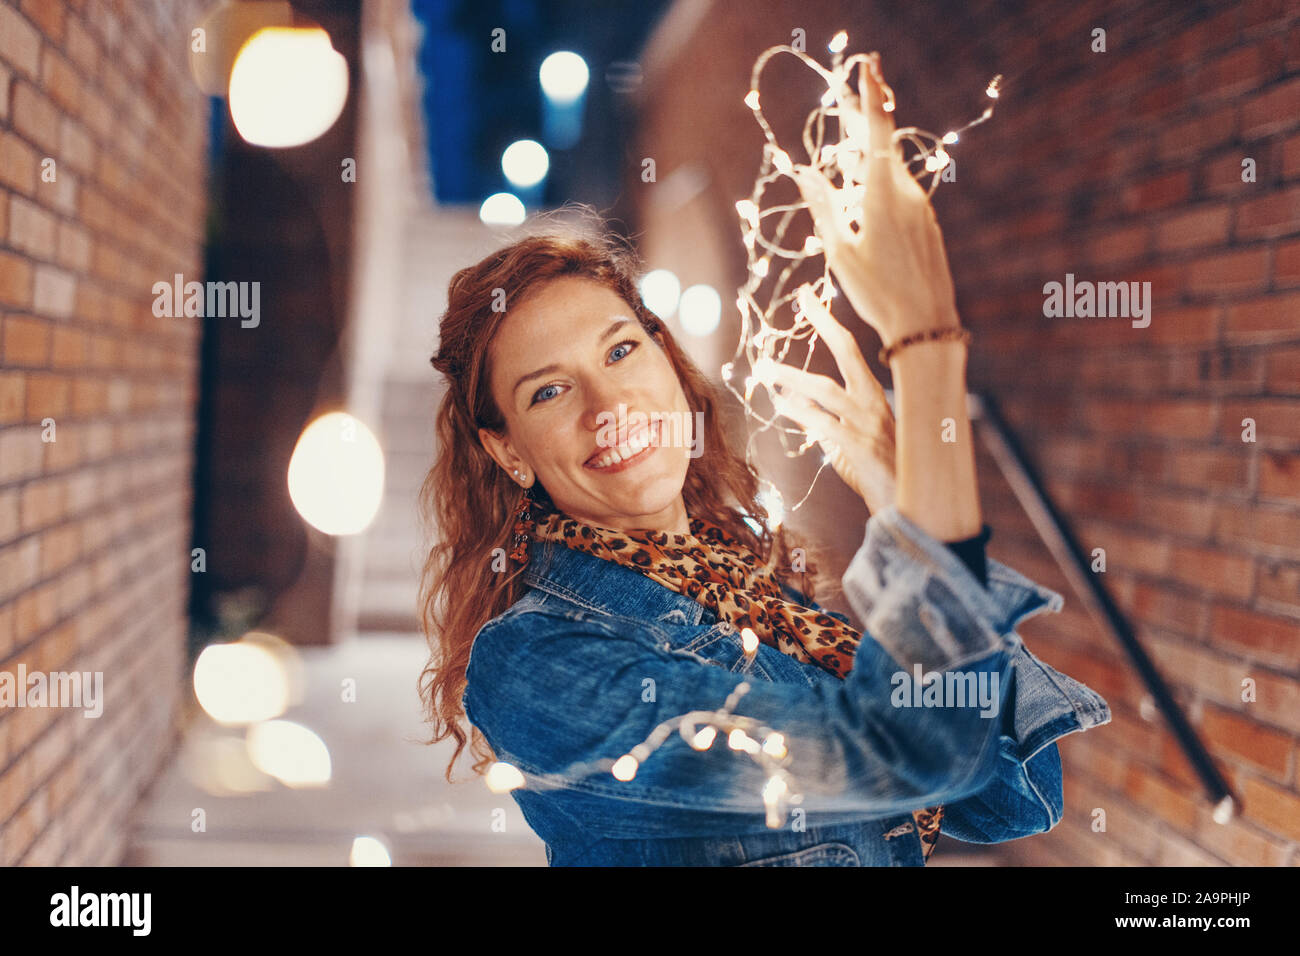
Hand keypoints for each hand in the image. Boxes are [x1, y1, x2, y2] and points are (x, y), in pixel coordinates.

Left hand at [753, 286, 895, 513]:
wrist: (908, 506)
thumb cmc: (881, 474)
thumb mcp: (849, 441)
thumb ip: (823, 419)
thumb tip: (793, 402)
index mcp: (873, 397)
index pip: (851, 351)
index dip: (829, 323)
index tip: (809, 298)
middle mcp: (873, 403)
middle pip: (849, 353)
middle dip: (826, 323)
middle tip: (803, 298)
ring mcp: (868, 423)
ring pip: (827, 390)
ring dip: (792, 376)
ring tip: (764, 366)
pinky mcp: (860, 448)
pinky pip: (825, 425)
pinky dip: (801, 412)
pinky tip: (780, 404)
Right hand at [790, 52, 961, 346]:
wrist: (925, 323)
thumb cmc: (877, 292)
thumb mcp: (840, 251)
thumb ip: (823, 206)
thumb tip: (804, 171)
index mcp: (882, 193)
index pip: (877, 129)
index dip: (870, 93)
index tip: (867, 63)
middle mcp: (906, 192)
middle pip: (883, 143)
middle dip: (865, 118)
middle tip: (849, 95)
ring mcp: (920, 206)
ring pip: (891, 168)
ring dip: (871, 154)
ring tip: (851, 143)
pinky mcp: (926, 222)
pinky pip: (900, 190)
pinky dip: (881, 180)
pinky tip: (868, 190)